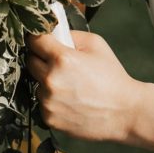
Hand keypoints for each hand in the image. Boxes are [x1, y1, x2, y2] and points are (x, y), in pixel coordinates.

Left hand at [26, 29, 143, 143]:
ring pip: (36, 83)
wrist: (123, 111)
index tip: (42, 39)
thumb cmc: (112, 76)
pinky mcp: (48, 118)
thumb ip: (71, 35)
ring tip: (70, 85)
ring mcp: (48, 102)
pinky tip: (71, 100)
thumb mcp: (97, 44)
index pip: (34, 41)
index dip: (38, 37)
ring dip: (47, 81)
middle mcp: (50, 80)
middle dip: (42, 58)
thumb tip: (54, 34)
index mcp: (62, 59)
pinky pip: (42, 102)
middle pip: (30, 61)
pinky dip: (52, 99)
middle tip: (59, 62)